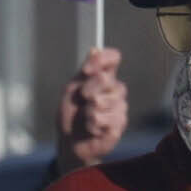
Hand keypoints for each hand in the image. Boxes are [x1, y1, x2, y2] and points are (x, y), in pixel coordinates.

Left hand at [57, 46, 130, 166]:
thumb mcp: (72, 90)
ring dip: (88, 111)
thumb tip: (95, 48)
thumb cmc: (71, 114)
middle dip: (88, 90)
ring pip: (105, 101)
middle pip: (106, 79)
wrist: (70, 142)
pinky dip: (93, 125)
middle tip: (81, 100)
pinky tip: (91, 129)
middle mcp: (114, 88)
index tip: (87, 70)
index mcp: (103, 76)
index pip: (112, 58)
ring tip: (85, 118)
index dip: (102, 60)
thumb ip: (85, 72)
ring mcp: (119, 106)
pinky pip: (107, 119)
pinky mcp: (120, 123)